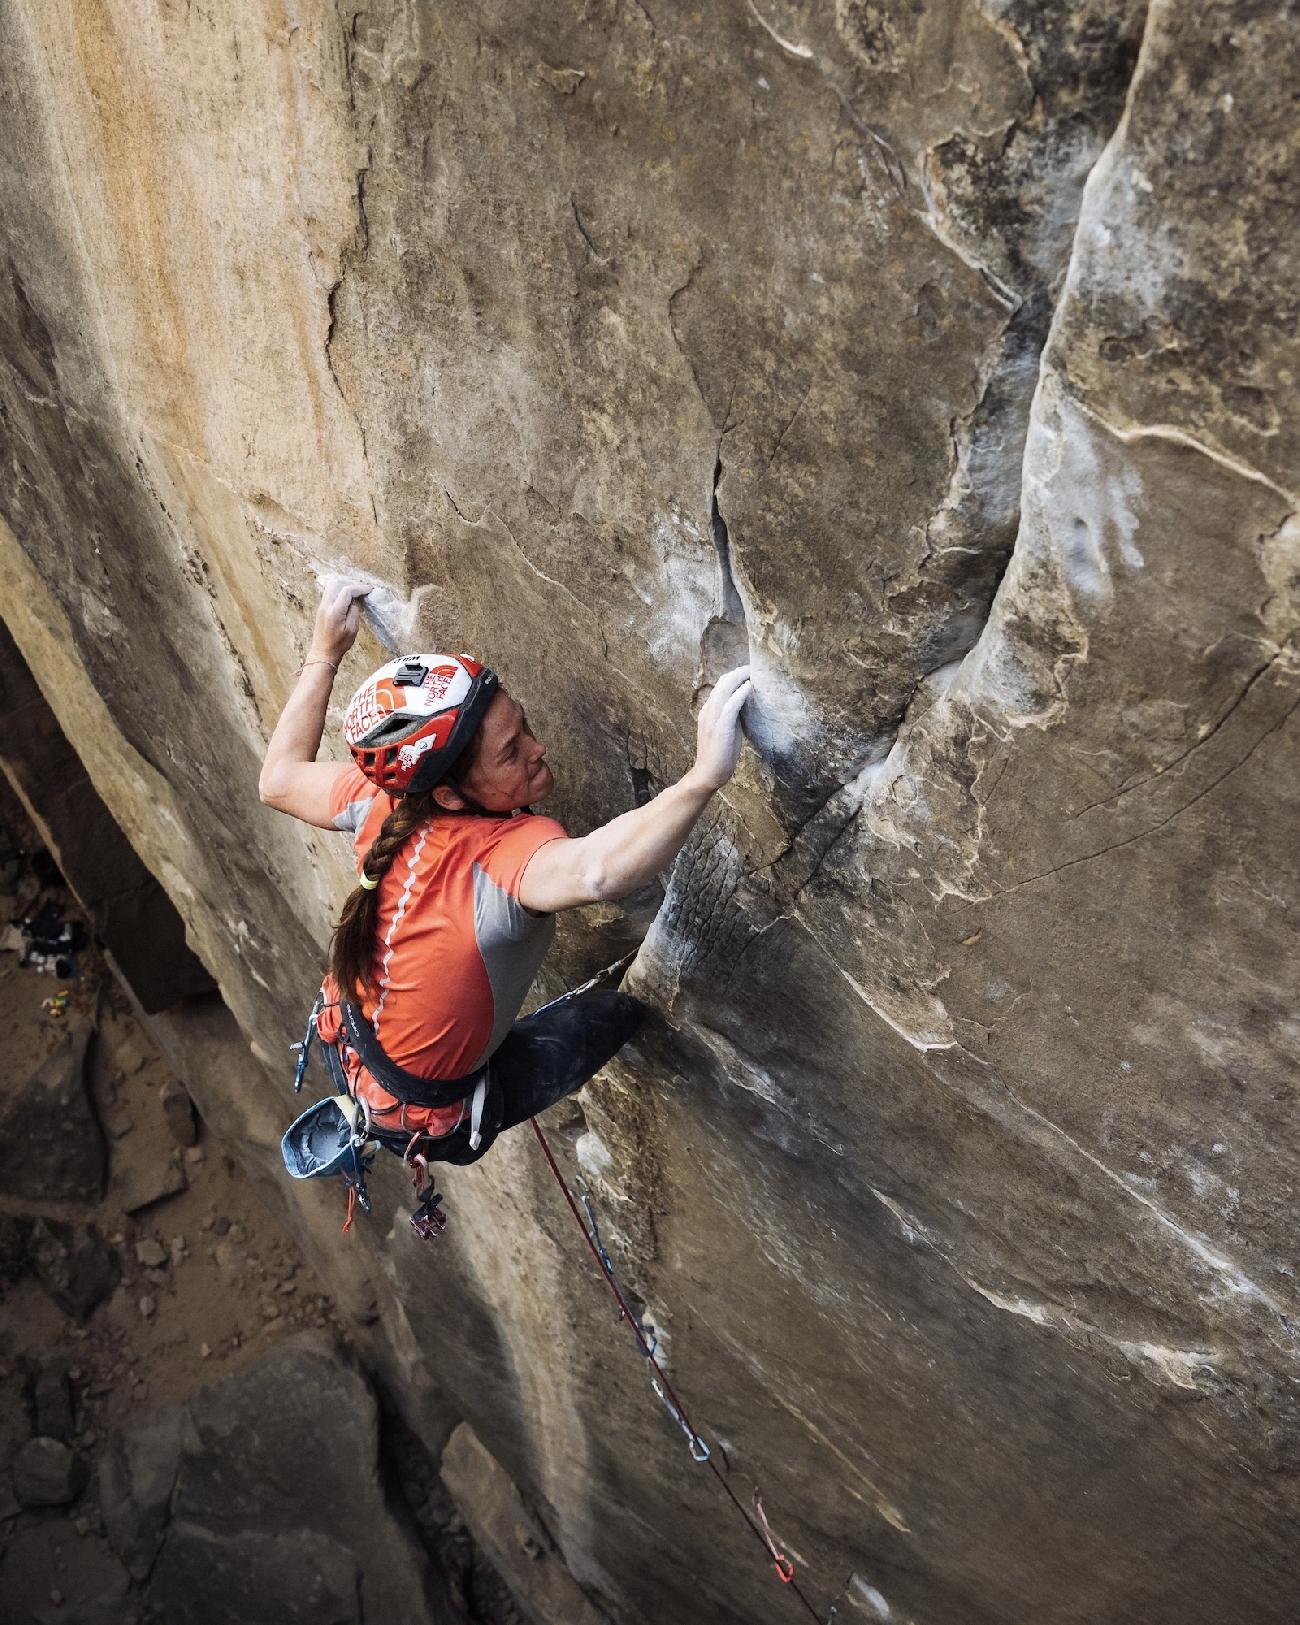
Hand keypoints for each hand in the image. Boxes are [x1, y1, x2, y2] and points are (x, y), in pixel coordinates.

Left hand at [309, 576, 369, 664]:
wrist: (323, 652)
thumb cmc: (339, 644)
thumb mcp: (352, 629)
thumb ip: (355, 611)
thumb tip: (357, 599)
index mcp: (334, 612)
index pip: (347, 591)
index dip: (360, 587)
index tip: (370, 589)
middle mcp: (326, 605)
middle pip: (338, 583)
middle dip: (352, 583)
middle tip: (364, 588)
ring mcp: (322, 605)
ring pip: (332, 585)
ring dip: (346, 584)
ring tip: (357, 590)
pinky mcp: (321, 607)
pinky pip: (330, 591)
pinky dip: (341, 589)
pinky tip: (349, 596)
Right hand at [689, 665, 751, 791]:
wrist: (708, 774)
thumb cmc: (720, 755)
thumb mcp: (727, 730)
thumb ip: (733, 716)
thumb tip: (746, 705)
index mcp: (708, 711)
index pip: (720, 686)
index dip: (734, 676)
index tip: (749, 671)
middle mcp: (708, 711)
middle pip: (722, 683)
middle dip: (738, 672)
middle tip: (754, 667)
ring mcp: (712, 718)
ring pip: (725, 690)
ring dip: (740, 678)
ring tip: (753, 671)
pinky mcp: (721, 727)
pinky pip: (731, 705)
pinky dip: (740, 693)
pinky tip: (750, 687)